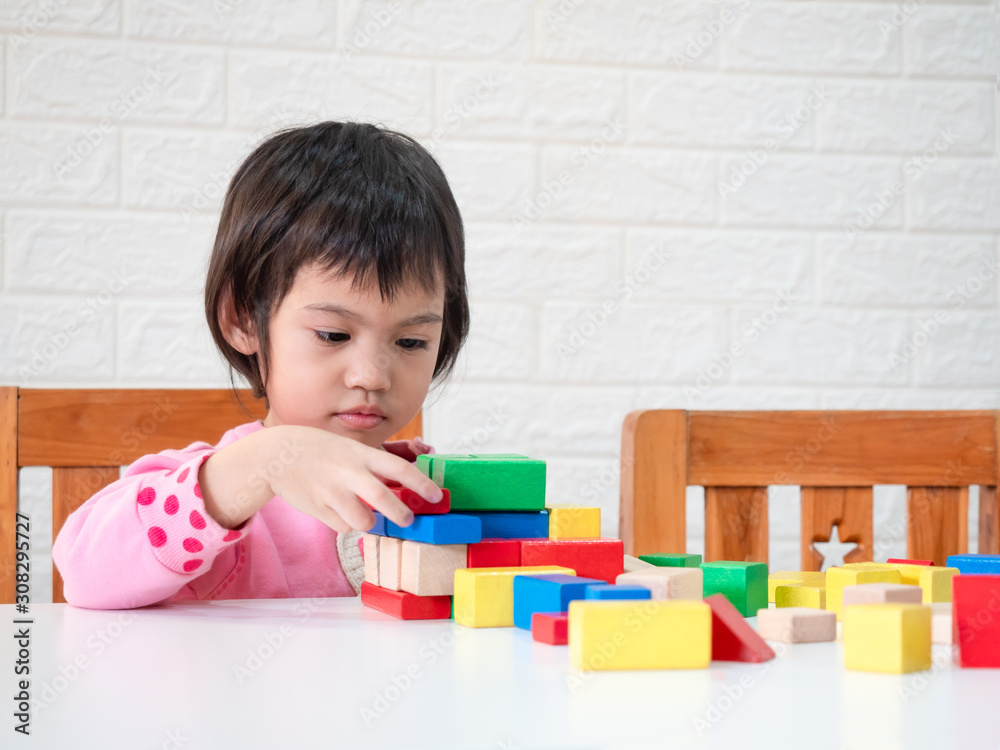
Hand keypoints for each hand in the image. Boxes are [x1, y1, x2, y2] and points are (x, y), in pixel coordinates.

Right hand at [265, 426, 442, 533]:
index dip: (421, 484)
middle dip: (401, 514)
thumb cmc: (322, 451)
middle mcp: (348, 473)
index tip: (436, 496)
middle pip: (383, 499)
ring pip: (362, 521)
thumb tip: (405, 487)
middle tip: (408, 520)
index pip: (398, 469)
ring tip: (366, 516)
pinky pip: (342, 527)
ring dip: (369, 523)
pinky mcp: (319, 510)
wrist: (278, 455)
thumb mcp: (351, 450)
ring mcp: (332, 492)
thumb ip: (374, 467)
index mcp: (361, 455)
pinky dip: (346, 524)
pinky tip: (337, 510)